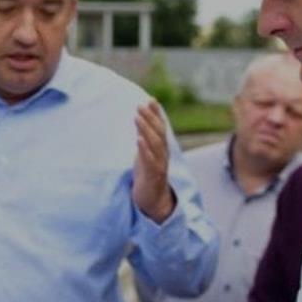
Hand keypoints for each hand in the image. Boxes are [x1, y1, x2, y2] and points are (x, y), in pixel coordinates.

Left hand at [132, 101, 174, 223]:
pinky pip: (150, 160)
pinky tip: (138, 139)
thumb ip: (145, 139)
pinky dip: (144, 149)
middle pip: (158, 133)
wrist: (153, 201)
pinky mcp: (153, 176)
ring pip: (155, 144)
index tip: (151, 100)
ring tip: (138, 117)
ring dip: (146, 129)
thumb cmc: (148, 176)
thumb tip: (141, 121)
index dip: (157, 114)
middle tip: (141, 105)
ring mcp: (159, 165)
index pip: (161, 128)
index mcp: (161, 149)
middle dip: (150, 118)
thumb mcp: (146, 154)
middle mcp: (163, 155)